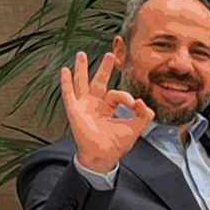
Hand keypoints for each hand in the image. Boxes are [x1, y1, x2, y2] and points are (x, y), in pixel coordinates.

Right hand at [59, 47, 150, 173]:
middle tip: (110, 53)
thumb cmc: (117, 144)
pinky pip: (69, 93)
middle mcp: (96, 104)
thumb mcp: (136, 126)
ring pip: (82, 83)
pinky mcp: (75, 110)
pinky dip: (66, 82)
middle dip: (104, 68)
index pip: (117, 94)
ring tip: (81, 54)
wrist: (104, 156)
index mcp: (109, 107)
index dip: (126, 96)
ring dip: (82, 68)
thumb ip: (144, 113)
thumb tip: (141, 101)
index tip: (135, 104)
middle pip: (99, 81)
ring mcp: (84, 106)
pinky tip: (65, 70)